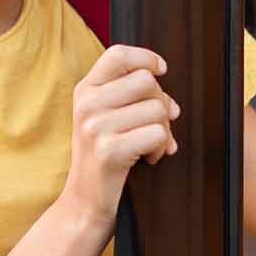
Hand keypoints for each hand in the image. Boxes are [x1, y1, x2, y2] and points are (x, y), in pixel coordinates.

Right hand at [60, 45, 179, 227]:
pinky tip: (148, 158)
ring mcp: (95, 127)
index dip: (146, 58)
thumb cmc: (103, 156)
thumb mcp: (104, 118)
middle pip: (146, 81)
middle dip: (161, 103)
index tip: (161, 70)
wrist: (84, 202)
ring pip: (156, 109)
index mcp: (84, 90)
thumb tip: (170, 103)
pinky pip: (157, 135)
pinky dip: (160, 148)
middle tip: (157, 125)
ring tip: (149, 145)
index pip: (118, 54)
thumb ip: (128, 98)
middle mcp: (86, 104)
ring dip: (163, 130)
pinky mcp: (109, 151)